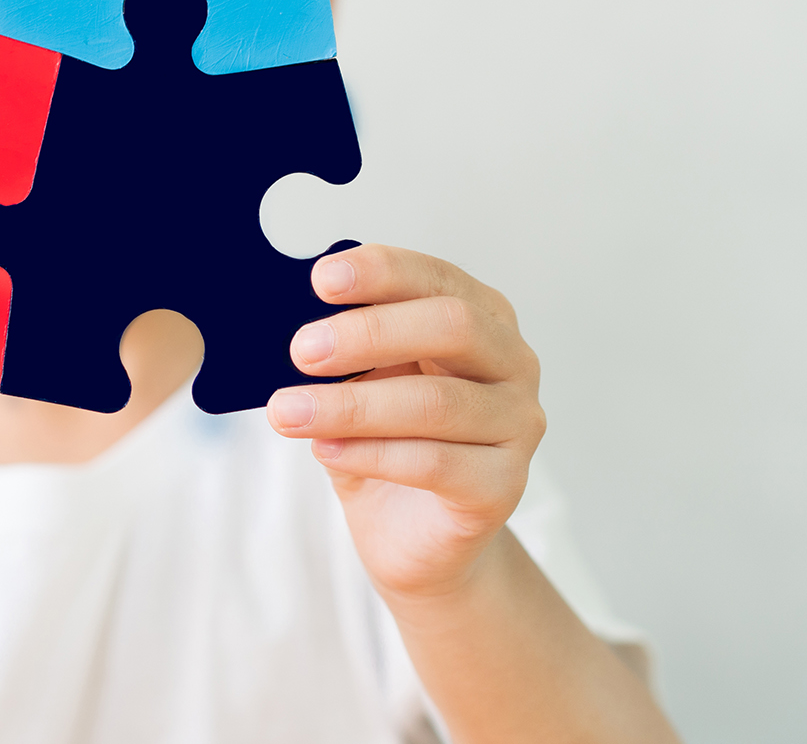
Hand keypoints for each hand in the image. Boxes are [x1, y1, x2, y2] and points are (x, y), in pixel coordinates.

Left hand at [265, 245, 543, 600]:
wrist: (413, 536)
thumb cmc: (388, 441)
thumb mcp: (362, 380)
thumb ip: (346, 348)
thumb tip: (294, 318)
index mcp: (482, 317)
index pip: (437, 278)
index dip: (382, 271)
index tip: (322, 279)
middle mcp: (512, 364)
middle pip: (454, 327)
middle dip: (369, 333)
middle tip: (302, 350)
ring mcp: (517, 426)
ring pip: (437, 403)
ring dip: (353, 405)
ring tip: (289, 411)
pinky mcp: (503, 487)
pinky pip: (435, 463)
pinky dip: (371, 453)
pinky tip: (326, 450)